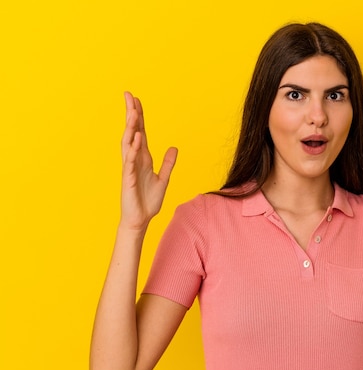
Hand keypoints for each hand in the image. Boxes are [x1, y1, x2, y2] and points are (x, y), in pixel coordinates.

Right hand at [120, 92, 177, 230]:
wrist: (141, 219)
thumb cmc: (148, 201)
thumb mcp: (164, 179)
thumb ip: (168, 163)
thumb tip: (174, 148)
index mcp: (143, 158)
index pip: (140, 132)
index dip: (139, 116)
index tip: (136, 99)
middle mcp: (134, 159)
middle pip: (132, 132)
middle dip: (130, 114)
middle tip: (129, 96)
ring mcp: (130, 168)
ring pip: (128, 143)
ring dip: (130, 127)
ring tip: (133, 111)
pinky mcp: (129, 178)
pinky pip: (130, 161)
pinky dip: (133, 149)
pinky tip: (137, 138)